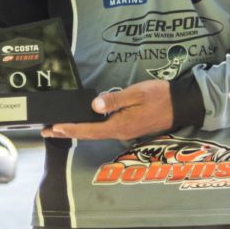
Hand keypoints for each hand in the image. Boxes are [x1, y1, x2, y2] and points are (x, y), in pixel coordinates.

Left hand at [42, 80, 172, 140]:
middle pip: (89, 134)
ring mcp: (126, 132)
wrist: (182, 105)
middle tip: (47, 131)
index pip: (89, 130)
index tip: (53, 128)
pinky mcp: (130, 128)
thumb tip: (95, 105)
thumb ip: (115, 100)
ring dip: (77, 131)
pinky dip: (90, 128)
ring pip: (96, 133)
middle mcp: (121, 132)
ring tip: (59, 128)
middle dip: (67, 132)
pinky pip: (105, 130)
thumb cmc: (161, 96)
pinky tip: (85, 124)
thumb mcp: (137, 93)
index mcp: (120, 125)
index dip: (70, 129)